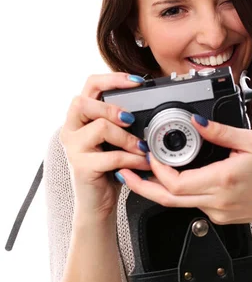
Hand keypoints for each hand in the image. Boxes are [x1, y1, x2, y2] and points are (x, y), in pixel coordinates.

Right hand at [59, 72, 150, 220]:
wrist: (97, 202)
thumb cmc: (108, 168)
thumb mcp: (115, 139)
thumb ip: (122, 120)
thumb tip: (150, 103)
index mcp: (80, 117)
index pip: (90, 85)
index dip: (113, 79)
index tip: (138, 82)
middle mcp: (71, 129)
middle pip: (85, 102)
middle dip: (113, 109)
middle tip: (131, 120)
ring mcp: (73, 148)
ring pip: (101, 127)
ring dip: (127, 137)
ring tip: (142, 148)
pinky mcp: (82, 166)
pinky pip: (112, 156)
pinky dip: (132, 159)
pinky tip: (142, 163)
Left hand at [116, 115, 251, 239]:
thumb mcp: (251, 142)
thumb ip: (219, 131)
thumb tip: (194, 119)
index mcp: (223, 180)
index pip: (177, 182)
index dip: (157, 170)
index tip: (150, 154)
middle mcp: (216, 201)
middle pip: (167, 199)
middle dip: (141, 185)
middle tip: (124, 172)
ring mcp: (215, 212)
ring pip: (176, 203)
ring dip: (155, 189)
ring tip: (139, 173)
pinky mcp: (216, 217)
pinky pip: (190, 203)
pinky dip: (176, 191)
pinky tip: (171, 178)